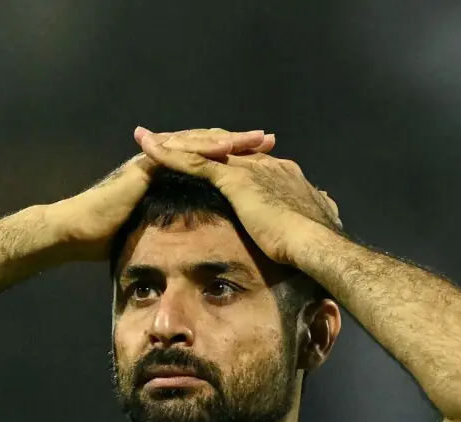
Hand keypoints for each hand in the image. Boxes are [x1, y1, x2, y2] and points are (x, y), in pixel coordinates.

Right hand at [48, 128, 275, 260]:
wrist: (76, 233)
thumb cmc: (105, 238)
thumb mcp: (149, 232)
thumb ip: (168, 229)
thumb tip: (187, 248)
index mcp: (166, 176)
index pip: (206, 162)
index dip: (234, 160)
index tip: (262, 161)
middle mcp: (161, 162)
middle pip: (208, 145)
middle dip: (240, 142)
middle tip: (268, 140)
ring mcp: (152, 160)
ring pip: (198, 143)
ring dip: (229, 140)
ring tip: (255, 140)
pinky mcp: (144, 165)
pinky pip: (179, 153)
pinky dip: (203, 150)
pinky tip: (227, 150)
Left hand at [134, 127, 341, 264]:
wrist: (314, 243)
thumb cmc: (310, 244)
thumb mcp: (304, 225)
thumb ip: (301, 217)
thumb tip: (305, 222)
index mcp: (278, 174)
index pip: (241, 159)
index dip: (219, 157)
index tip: (202, 157)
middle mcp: (262, 165)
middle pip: (218, 148)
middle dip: (191, 143)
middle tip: (163, 140)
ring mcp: (248, 169)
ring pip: (202, 150)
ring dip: (173, 143)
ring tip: (146, 139)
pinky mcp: (235, 179)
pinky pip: (195, 163)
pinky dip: (171, 155)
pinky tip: (149, 150)